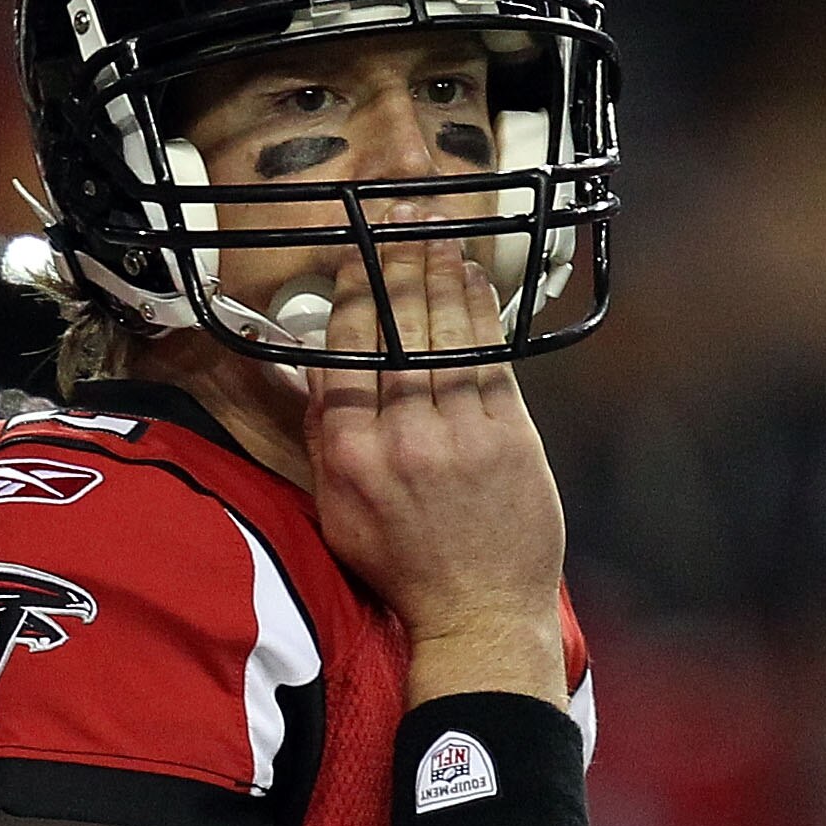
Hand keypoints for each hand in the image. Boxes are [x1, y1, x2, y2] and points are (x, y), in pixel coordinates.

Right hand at [301, 238, 566, 679]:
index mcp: (350, 456)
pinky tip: (472, 278)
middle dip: (398, 259)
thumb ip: (328, 442)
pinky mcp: (508, 435)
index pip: (346, 350)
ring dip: (440, 271)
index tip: (357, 249)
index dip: (354, 290)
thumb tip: (318, 373)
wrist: (478, 615)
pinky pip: (490, 356)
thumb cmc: (404, 569)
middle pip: (396, 328)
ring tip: (436, 226)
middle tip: (401, 209)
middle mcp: (399, 438)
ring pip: (443, 332)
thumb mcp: (339, 514)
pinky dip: (480, 311)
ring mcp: (457, 434)